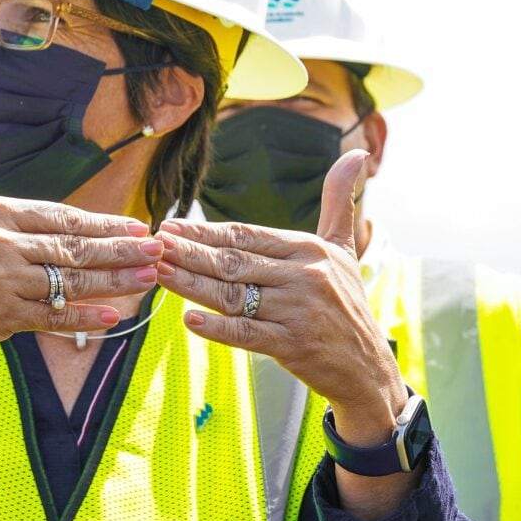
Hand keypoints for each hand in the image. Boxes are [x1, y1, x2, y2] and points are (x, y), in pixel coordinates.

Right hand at [0, 96, 162, 434]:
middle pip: (72, 248)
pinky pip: (52, 318)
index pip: (59, 216)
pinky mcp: (0, 319)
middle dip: (119, 249)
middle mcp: (1, 247)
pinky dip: (82, 319)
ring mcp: (3, 285)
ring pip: (69, 282)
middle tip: (158, 249)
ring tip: (148, 278)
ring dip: (113, 281)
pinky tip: (112, 317)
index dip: (100, 221)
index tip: (135, 225)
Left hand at [152, 150, 407, 435]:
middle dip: (189, 252)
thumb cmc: (347, 303)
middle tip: (154, 244)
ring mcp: (297, 311)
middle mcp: (304, 275)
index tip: (171, 225)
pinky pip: (248, 333)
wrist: (366, 366)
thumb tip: (356, 154)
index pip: (246, 235)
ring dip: (191, 283)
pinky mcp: (293, 345)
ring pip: (233, 295)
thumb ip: (339, 201)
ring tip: (158, 272)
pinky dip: (218, 328)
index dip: (205, 231)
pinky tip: (189, 319)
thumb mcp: (344, 249)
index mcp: (309, 248)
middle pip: (234, 261)